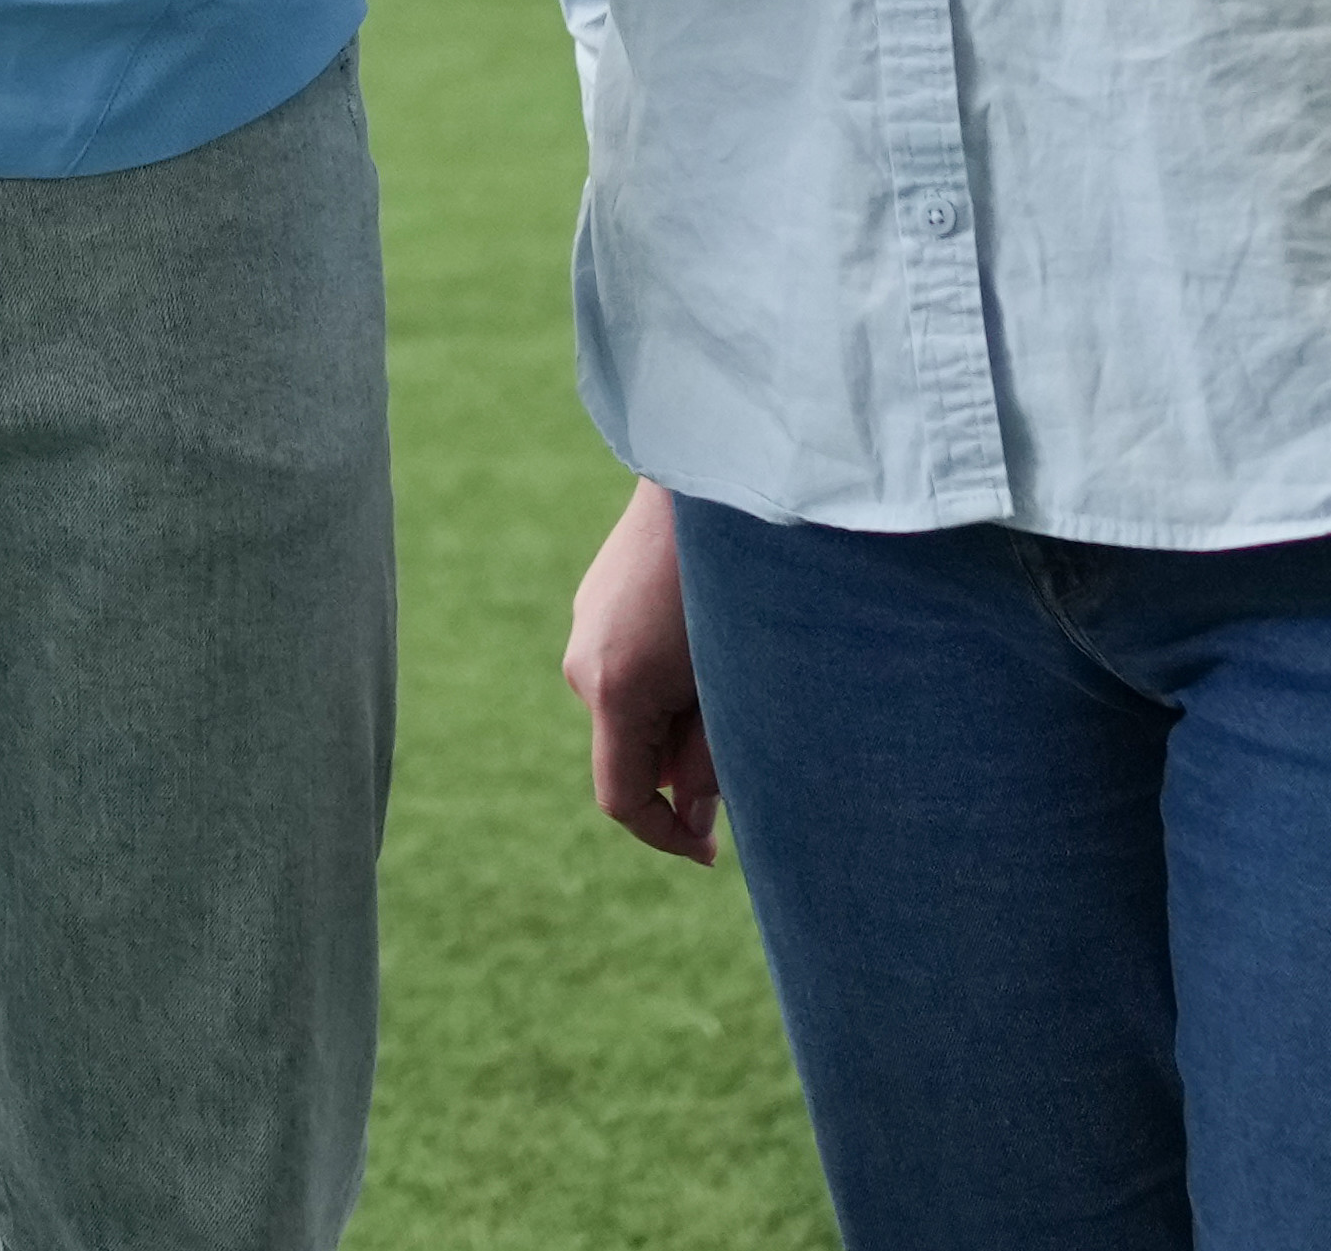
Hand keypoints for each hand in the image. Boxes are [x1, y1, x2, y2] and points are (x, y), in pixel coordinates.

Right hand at [563, 482, 720, 865]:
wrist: (714, 477)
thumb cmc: (737, 585)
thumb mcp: (733, 686)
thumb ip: (712, 760)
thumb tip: (692, 810)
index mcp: (614, 691)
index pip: (622, 798)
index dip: (667, 836)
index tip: (713, 851)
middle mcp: (584, 663)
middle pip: (632, 752)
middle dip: (685, 764)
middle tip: (746, 729)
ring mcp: (585, 626)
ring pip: (634, 708)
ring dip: (681, 716)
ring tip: (734, 667)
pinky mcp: (597, 598)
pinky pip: (629, 666)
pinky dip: (669, 678)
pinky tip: (712, 632)